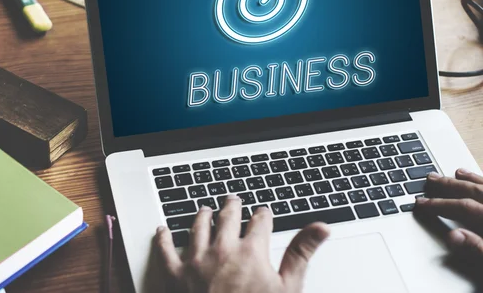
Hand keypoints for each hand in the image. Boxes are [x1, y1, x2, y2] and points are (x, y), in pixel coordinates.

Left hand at [155, 195, 329, 292]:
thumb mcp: (287, 289)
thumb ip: (301, 253)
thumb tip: (321, 227)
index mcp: (251, 251)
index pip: (260, 222)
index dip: (263, 215)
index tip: (264, 213)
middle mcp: (222, 249)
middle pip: (227, 217)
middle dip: (232, 207)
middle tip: (233, 200)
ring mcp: (196, 260)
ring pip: (198, 227)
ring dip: (202, 215)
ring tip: (204, 209)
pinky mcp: (175, 275)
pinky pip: (165, 249)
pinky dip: (163, 237)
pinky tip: (163, 230)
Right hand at [415, 168, 482, 257]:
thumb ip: (477, 248)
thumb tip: (453, 236)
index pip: (463, 207)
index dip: (439, 204)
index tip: (421, 203)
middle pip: (474, 192)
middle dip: (450, 185)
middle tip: (431, 179)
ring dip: (471, 180)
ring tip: (458, 173)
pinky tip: (482, 182)